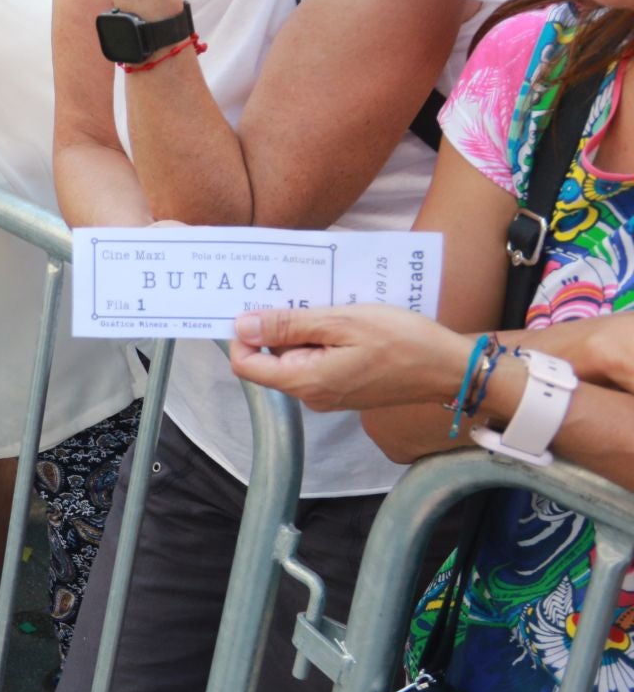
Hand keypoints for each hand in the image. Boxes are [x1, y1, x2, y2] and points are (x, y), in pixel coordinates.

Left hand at [227, 305, 467, 413]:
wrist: (450, 368)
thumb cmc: (402, 341)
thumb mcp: (342, 322)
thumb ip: (289, 325)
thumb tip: (243, 326)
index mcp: (304, 381)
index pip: (245, 364)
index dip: (244, 334)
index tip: (260, 305)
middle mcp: (310, 394)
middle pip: (270, 359)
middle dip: (280, 326)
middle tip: (307, 297)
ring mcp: (328, 394)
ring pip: (296, 357)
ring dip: (304, 330)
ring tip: (331, 305)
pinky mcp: (344, 388)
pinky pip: (318, 361)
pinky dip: (323, 339)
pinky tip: (344, 320)